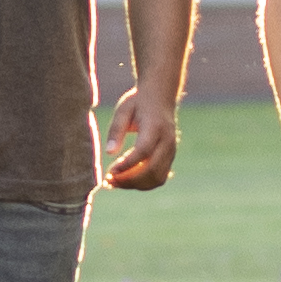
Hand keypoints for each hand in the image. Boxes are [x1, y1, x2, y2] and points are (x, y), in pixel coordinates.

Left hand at [100, 67, 183, 189]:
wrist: (161, 96)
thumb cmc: (138, 102)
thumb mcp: (123, 110)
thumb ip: (116, 130)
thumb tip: (109, 153)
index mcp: (155, 127)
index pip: (143, 151)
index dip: (127, 165)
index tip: (110, 171)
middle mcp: (167, 141)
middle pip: (151, 170)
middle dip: (129, 180)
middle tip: (109, 180)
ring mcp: (171, 151)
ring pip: (157, 178)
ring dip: (136, 185)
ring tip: (116, 182)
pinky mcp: (170, 158)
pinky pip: (159, 177)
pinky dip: (143, 183)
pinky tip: (126, 178)